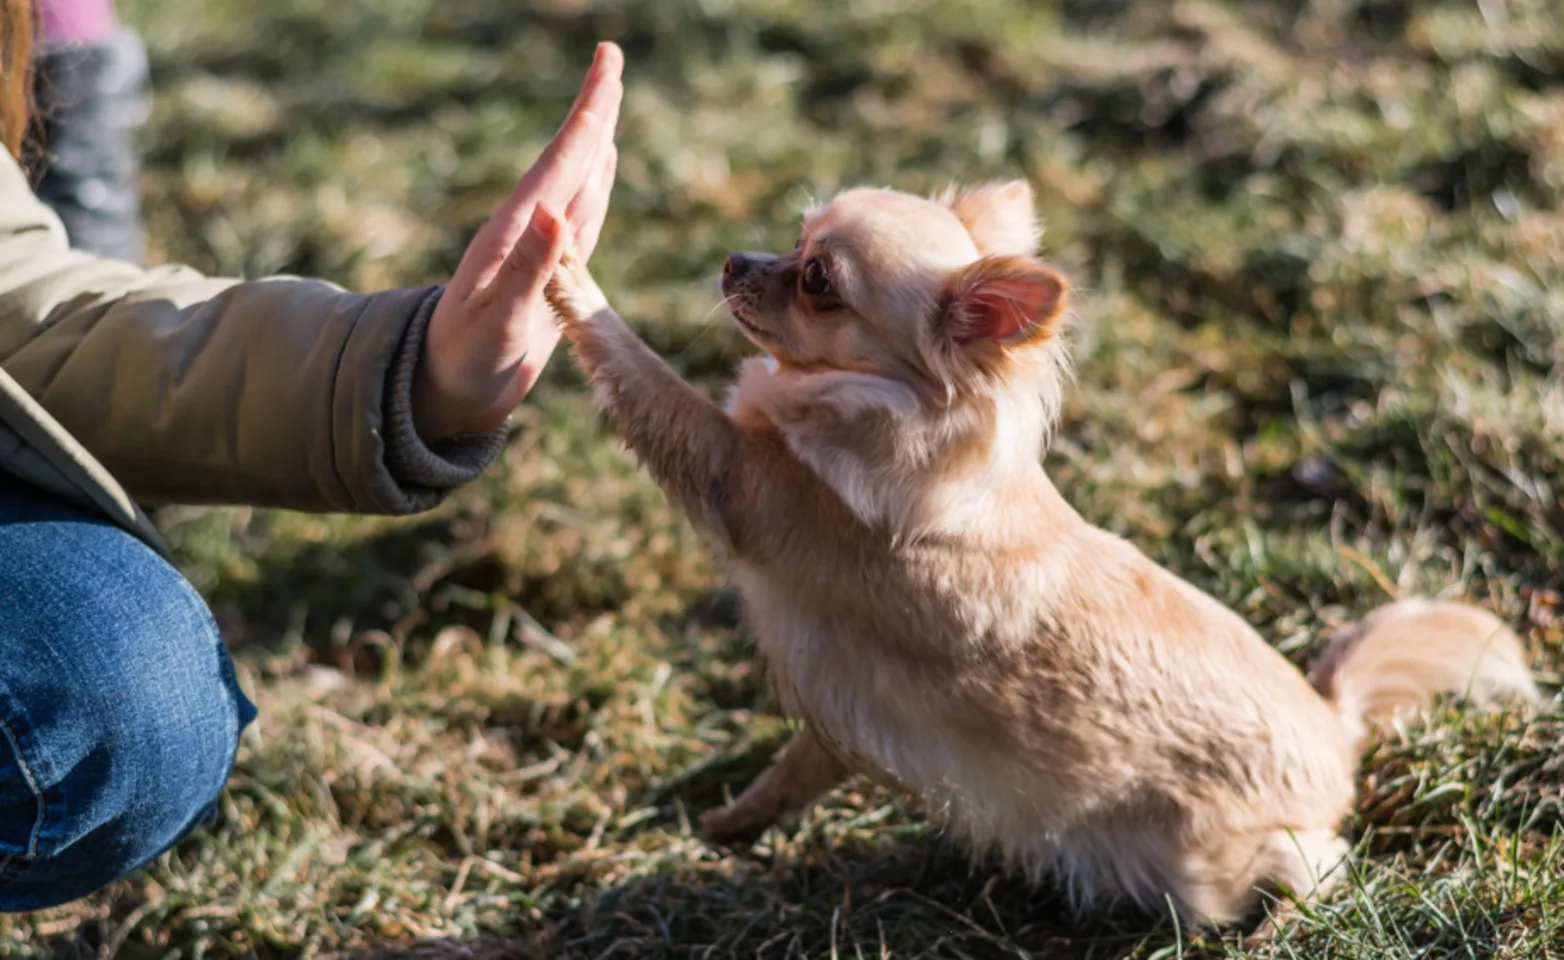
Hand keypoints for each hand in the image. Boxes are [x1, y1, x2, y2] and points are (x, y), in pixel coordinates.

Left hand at [412, 42, 623, 441]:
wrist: (446, 395)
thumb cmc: (462, 362)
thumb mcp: (495, 320)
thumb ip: (527, 270)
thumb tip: (557, 214)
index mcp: (516, 231)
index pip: (562, 159)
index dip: (590, 110)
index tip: (609, 59)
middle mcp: (528, 232)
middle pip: (571, 159)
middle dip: (595, 110)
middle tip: (613, 59)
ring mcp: (539, 253)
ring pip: (578, 185)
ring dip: (596, 145)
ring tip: (609, 108)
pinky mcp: (549, 276)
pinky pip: (580, 220)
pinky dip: (595, 189)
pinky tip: (600, 172)